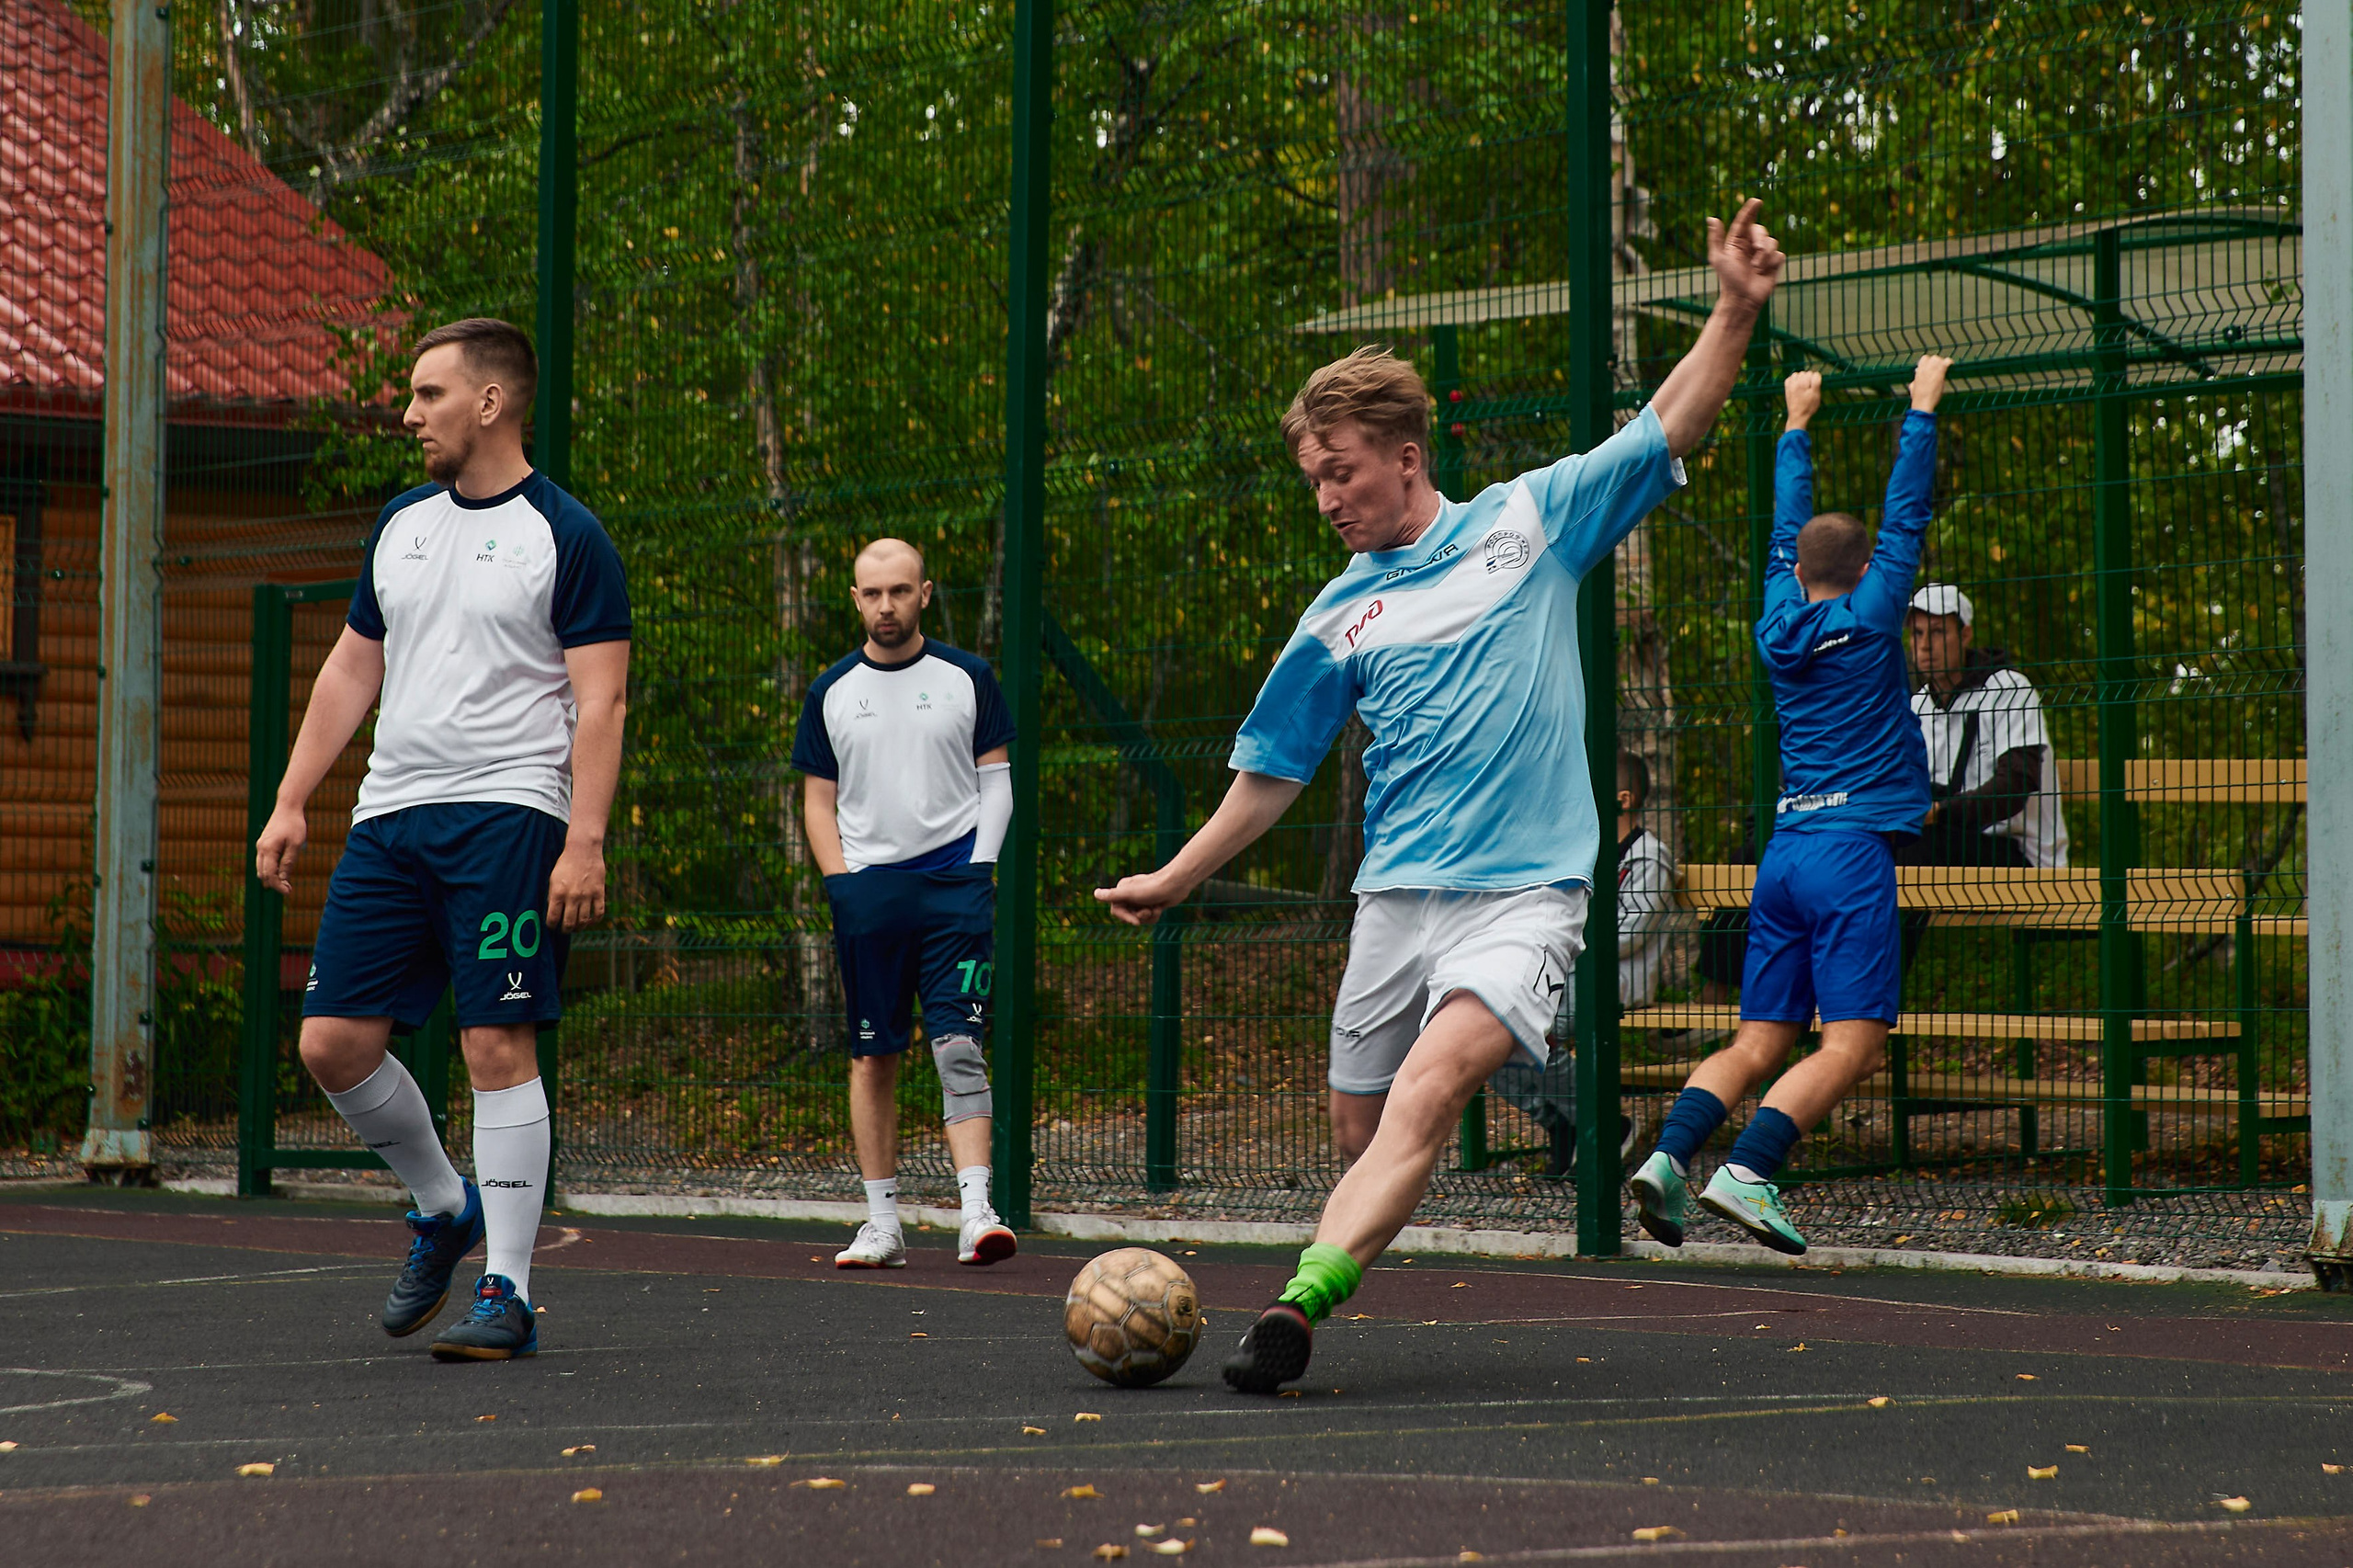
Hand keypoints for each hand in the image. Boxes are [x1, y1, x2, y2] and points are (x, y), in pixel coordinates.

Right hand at [254, 802, 306, 894]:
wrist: (288, 807)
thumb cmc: (294, 824)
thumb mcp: (296, 844)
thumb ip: (288, 862)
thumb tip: (283, 878)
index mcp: (268, 849)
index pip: (269, 874)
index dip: (278, 885)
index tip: (288, 892)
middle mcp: (261, 849)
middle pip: (262, 873)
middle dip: (274, 884)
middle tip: (288, 890)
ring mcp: (260, 846)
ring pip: (261, 868)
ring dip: (271, 877)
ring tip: (285, 884)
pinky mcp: (263, 843)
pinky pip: (264, 861)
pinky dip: (270, 869)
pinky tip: (281, 872)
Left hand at [547, 842, 607, 931]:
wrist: (583, 850)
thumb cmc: (566, 864)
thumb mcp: (553, 879)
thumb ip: (553, 896)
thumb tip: (553, 912)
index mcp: (557, 893)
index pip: (553, 918)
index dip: (551, 925)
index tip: (552, 926)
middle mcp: (572, 896)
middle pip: (569, 923)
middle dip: (565, 930)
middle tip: (565, 929)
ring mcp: (587, 896)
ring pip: (584, 921)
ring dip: (579, 927)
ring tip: (577, 927)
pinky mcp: (599, 893)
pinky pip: (599, 913)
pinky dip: (595, 921)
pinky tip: (591, 921)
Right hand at [1093, 868, 1190, 927]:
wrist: (1177, 884)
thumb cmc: (1153, 888)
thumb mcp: (1130, 893)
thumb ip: (1112, 895)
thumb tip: (1095, 894)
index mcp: (1122, 889)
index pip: (1116, 910)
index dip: (1126, 917)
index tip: (1136, 921)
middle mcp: (1130, 894)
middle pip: (1128, 916)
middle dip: (1140, 916)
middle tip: (1149, 909)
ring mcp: (1142, 899)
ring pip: (1140, 918)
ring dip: (1149, 916)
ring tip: (1156, 906)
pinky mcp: (1152, 903)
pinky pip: (1149, 917)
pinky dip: (1155, 914)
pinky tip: (1161, 906)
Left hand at [1707, 198, 1784, 313]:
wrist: (1743, 298)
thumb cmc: (1729, 280)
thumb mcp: (1718, 258)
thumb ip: (1715, 238)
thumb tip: (1711, 218)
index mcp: (1737, 241)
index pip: (1745, 221)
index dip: (1750, 210)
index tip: (1756, 201)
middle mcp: (1750, 245)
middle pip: (1762, 230)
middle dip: (1760, 239)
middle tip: (1756, 250)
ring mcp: (1763, 254)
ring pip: (1773, 241)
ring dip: (1764, 255)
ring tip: (1756, 268)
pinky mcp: (1774, 263)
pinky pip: (1779, 255)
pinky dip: (1772, 263)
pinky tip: (1764, 272)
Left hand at [1783, 369, 1822, 430]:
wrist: (1797, 416)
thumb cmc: (1809, 406)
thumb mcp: (1816, 394)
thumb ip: (1816, 382)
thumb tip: (1815, 373)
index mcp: (1803, 383)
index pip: (1814, 374)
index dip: (1816, 380)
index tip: (1815, 388)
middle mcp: (1795, 383)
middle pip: (1805, 373)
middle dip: (1809, 379)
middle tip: (1809, 390)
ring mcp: (1790, 385)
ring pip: (1798, 374)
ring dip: (1801, 378)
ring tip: (1804, 387)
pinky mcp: (1787, 388)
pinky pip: (1790, 378)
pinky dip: (1794, 380)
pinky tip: (1797, 385)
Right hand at [1909, 353, 1953, 413]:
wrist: (1923, 402)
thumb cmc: (1918, 398)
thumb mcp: (1913, 387)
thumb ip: (1915, 381)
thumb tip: (1916, 380)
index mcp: (1918, 370)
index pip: (1925, 358)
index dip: (1929, 362)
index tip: (1932, 367)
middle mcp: (1925, 368)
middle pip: (1933, 358)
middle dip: (1937, 363)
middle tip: (1940, 369)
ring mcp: (1932, 369)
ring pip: (1939, 359)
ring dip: (1942, 363)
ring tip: (1944, 370)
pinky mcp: (1939, 373)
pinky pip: (1947, 362)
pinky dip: (1949, 362)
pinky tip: (1951, 364)